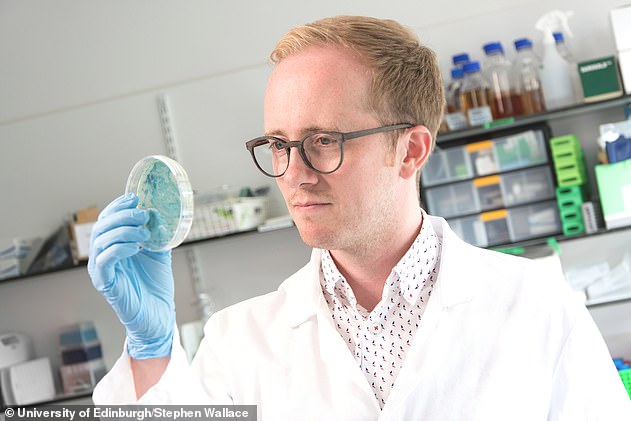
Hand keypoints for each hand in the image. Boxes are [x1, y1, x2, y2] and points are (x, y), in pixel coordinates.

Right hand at [88, 193, 174, 358]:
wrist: (159, 315)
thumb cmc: (155, 286)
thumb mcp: (159, 253)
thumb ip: (157, 234)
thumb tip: (159, 214)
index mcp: (113, 247)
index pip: (107, 220)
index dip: (118, 207)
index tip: (134, 199)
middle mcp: (103, 257)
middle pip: (102, 227)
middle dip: (122, 216)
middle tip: (142, 214)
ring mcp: (101, 271)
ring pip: (101, 242)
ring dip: (123, 231)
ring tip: (144, 233)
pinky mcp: (105, 284)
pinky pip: (104, 261)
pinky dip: (118, 250)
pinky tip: (135, 247)